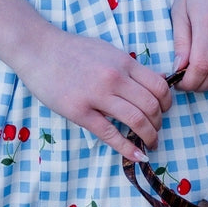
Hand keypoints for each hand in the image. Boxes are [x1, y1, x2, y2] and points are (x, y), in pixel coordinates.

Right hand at [8, 27, 172, 162]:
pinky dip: (128, 148)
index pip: (159, 86)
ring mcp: (97, 95)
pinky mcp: (80, 112)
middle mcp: (115, 78)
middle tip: (156, 131)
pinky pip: (110, 134)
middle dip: (159, 123)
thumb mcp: (107, 50)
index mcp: (123, 62)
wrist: (39, 50)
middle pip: (151, 106)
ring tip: (150, 144)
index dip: (167, 103)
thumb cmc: (72, 50)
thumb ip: (128, 66)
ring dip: (149, 136)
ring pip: (137, 120)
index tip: (164, 111)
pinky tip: (137, 156)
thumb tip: (153, 82)